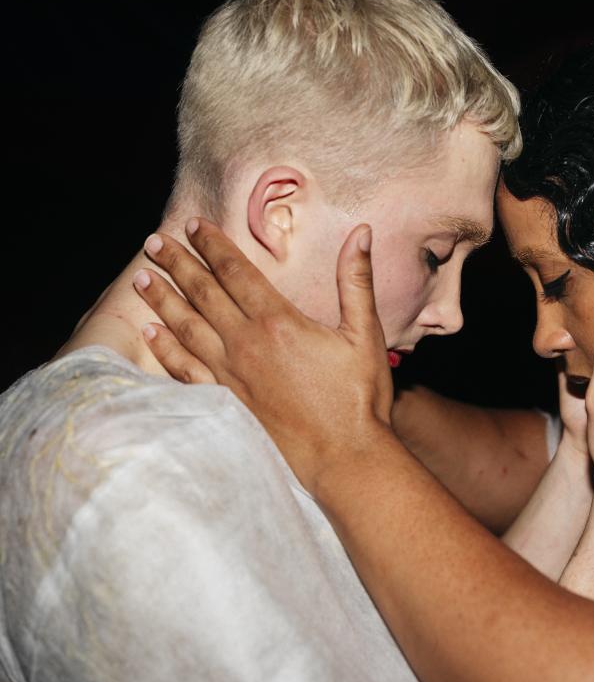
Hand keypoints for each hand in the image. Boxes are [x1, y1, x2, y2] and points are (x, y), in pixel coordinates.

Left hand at [133, 219, 391, 494]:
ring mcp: (231, 374)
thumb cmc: (358, 397)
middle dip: (177, 264)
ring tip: (141, 278)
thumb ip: (356, 281)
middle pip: (202, 293)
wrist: (343, 456)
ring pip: (186, 327)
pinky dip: (166, 349)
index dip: (212, 245)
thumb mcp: (365, 334)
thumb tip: (361, 232)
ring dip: (162, 300)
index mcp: (278, 321)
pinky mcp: (226, 402)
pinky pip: (186, 370)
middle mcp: (246, 343)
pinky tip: (152, 334)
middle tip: (153, 242)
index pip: (235, 272)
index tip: (193, 225)